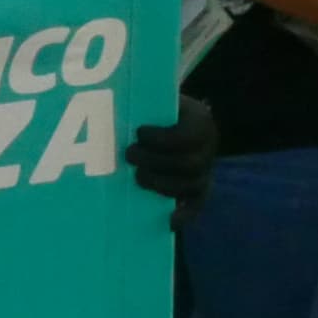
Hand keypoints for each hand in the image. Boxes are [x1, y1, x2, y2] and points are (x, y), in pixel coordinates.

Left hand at [128, 97, 219, 222]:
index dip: (163, 139)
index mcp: (200, 120)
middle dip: (156, 162)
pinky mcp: (200, 188)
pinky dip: (184, 214)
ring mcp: (206, 169)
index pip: (190, 135)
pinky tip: (168, 220)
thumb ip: (141, 102)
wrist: (165, 116)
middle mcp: (208, 146)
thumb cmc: (152, 106)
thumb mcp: (152, 97)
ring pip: (192, 185)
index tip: (138, 133)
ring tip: (137, 177)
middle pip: (190, 163)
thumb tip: (109, 99)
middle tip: (129, 155)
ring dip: (161, 184)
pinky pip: (197, 204)